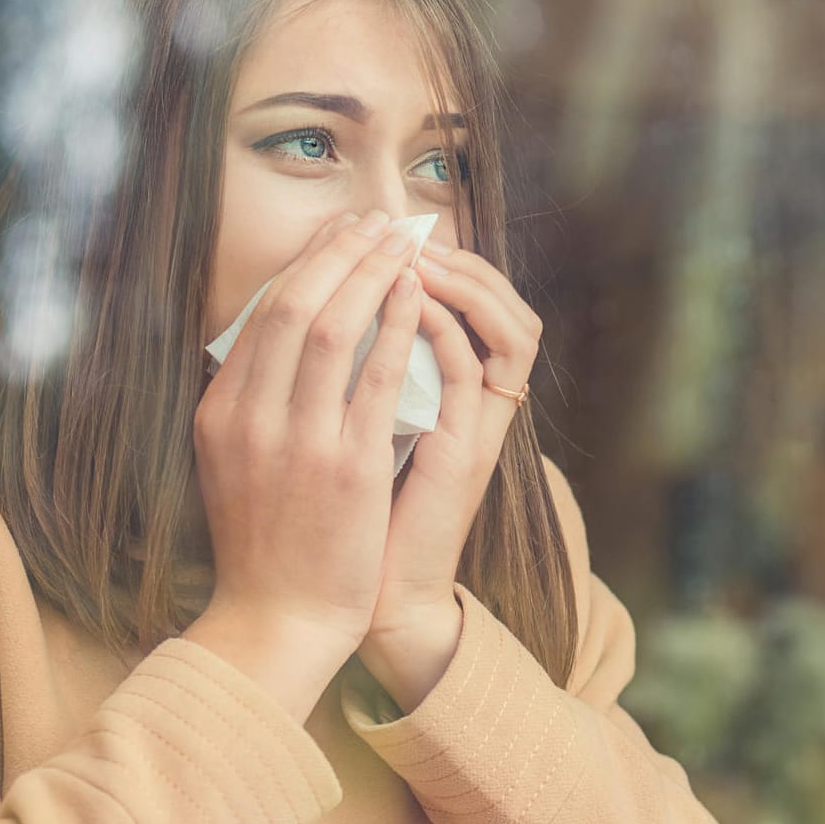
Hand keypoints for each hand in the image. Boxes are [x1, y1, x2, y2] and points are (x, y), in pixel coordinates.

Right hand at [192, 209, 423, 667]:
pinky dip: (395, 326)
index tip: (339, 234)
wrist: (277, 619)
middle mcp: (250, 418)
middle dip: (338, 252)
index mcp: (220, 413)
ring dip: (369, 272)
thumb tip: (274, 338)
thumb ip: (247, 402)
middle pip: (293, 306)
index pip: (262, 314)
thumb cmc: (262, 544)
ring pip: (331, 328)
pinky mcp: (348, 467)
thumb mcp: (230, 463)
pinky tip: (415, 295)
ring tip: (400, 242)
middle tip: (375, 221)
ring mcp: (298, 441)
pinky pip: (375, 377)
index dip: (305, 263)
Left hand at [356, 240, 541, 707]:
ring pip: (511, 329)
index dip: (441, 263)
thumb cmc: (355, 518)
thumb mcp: (354, 430)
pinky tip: (411, 298)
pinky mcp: (467, 452)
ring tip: (414, 250)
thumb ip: (354, 378)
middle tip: (403, 227)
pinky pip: (475, 372)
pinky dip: (445, 328)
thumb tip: (313, 315)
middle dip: (458, 258)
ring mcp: (479, 430)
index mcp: (453, 398)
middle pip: (506, 306)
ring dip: (464, 282)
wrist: (370, 596)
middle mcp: (478, 408)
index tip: (383, 234)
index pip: (474, 308)